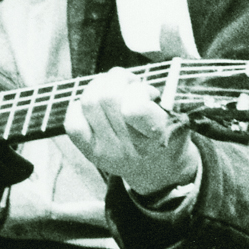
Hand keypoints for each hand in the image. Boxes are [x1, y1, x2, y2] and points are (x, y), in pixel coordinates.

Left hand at [63, 69, 200, 195]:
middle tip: (128, 82)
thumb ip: (157, 98)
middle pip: (108, 97)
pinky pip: (72, 122)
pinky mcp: (91, 153)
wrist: (159, 170)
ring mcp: (107, 152)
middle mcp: (130, 148)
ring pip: (89, 102)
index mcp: (157, 136)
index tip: (148, 92)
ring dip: (99, 85)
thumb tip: (127, 81)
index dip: (137, 90)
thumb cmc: (167, 133)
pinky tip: (96, 106)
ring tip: (112, 88)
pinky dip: (80, 106)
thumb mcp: (176, 116)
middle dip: (117, 78)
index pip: (134, 108)